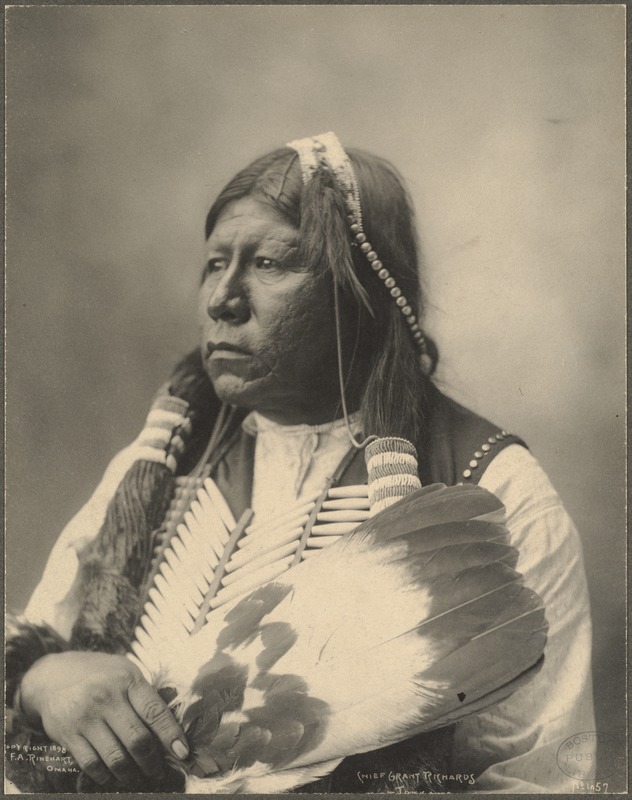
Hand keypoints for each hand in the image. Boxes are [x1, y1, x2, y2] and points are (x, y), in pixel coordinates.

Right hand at [19, 651, 188, 787]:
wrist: (53, 676)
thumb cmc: (100, 675)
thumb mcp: (125, 673)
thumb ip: (146, 696)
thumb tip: (172, 728)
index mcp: (127, 680)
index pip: (154, 711)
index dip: (171, 735)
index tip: (183, 752)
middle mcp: (106, 697)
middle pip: (137, 740)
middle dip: (152, 762)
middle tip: (159, 771)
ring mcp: (85, 717)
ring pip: (116, 758)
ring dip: (131, 774)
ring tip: (139, 777)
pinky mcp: (67, 734)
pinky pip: (92, 765)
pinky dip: (106, 776)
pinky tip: (114, 775)